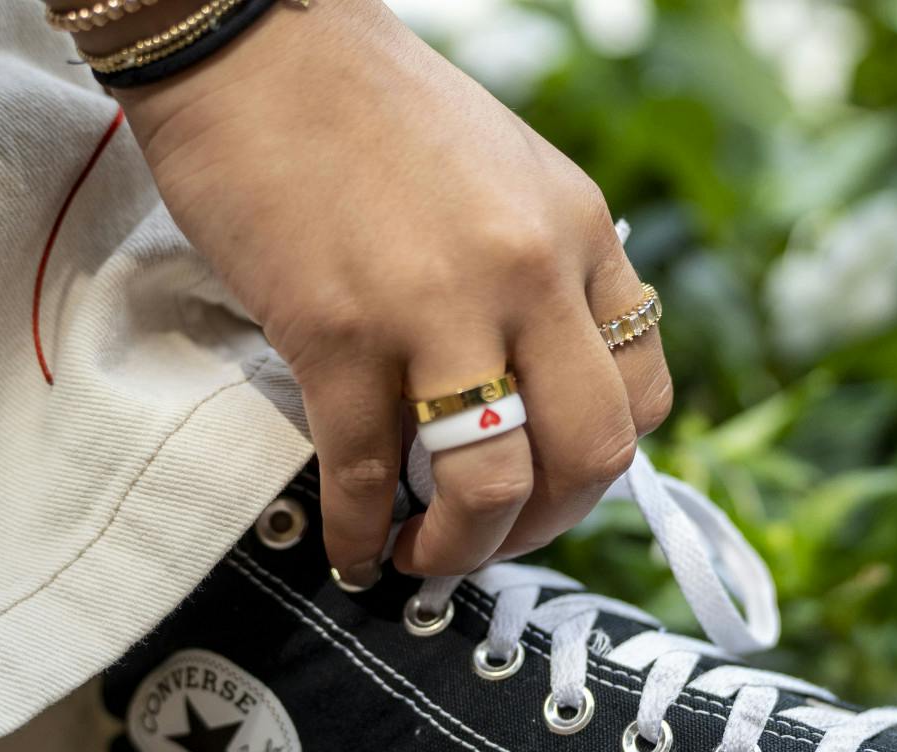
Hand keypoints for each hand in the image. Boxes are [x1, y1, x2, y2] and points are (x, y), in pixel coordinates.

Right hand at [112, 0, 672, 582]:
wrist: (253, 34)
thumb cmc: (365, 108)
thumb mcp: (504, 176)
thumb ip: (538, 273)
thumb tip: (533, 386)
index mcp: (578, 231)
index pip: (643, 390)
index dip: (602, 466)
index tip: (555, 489)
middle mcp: (528, 272)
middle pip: (593, 453)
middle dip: (549, 527)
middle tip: (496, 539)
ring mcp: (436, 306)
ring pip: (495, 484)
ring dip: (463, 547)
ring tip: (424, 555)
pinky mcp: (338, 332)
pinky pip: (369, 472)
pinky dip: (363, 532)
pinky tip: (352, 547)